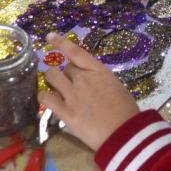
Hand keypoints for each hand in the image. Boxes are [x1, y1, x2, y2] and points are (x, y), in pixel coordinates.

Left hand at [38, 33, 139, 150]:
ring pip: (51, 77)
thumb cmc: (127, 112)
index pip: (76, 52)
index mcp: (99, 71)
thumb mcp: (116, 87)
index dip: (61, 43)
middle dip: (66, 75)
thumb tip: (89, 79)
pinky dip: (43, 96)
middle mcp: (83, 79)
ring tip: (55, 89)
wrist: (124, 133)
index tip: (50, 37)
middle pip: (65, 68)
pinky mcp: (65, 112)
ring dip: (52, 81)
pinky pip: (46, 98)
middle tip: (70, 86)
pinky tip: (45, 99)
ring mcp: (73, 95)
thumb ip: (99, 79)